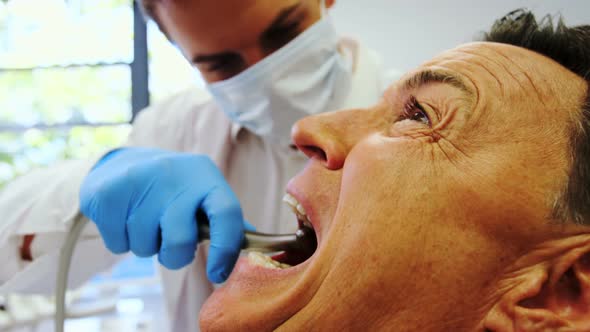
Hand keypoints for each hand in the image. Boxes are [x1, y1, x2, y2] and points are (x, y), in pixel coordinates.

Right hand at [80, 147, 245, 282]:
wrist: (120, 165)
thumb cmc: (172, 189)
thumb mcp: (202, 192)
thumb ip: (225, 217)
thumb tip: (255, 240)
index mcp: (206, 176)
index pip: (227, 213)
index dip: (226, 249)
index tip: (218, 274)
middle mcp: (176, 175)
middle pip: (180, 242)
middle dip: (174, 256)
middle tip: (168, 244)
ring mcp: (140, 181)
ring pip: (144, 247)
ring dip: (145, 246)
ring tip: (143, 221)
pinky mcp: (108, 193)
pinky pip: (118, 245)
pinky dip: (120, 242)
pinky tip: (123, 217)